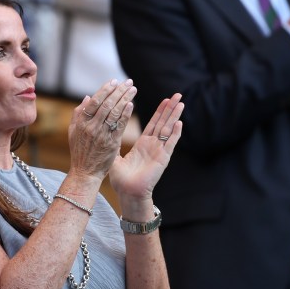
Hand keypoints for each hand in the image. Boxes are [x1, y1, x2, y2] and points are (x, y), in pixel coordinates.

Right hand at [68, 79, 137, 181]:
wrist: (85, 172)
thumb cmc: (79, 151)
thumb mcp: (72, 132)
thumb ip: (78, 113)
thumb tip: (87, 97)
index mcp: (81, 122)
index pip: (94, 101)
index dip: (105, 90)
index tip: (114, 81)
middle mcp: (91, 127)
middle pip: (107, 104)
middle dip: (119, 91)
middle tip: (128, 82)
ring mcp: (102, 135)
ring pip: (115, 112)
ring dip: (125, 99)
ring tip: (133, 89)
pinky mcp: (112, 143)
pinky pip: (120, 125)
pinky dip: (126, 114)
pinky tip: (131, 104)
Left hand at [110, 93, 183, 217]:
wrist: (127, 193)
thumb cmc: (121, 179)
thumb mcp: (115, 157)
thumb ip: (114, 144)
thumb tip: (108, 133)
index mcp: (143, 145)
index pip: (153, 124)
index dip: (159, 112)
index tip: (165, 100)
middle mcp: (153, 146)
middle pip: (163, 123)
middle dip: (170, 109)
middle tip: (178, 95)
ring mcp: (159, 152)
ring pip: (168, 130)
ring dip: (174, 116)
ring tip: (181, 103)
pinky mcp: (162, 159)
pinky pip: (169, 144)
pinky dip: (175, 133)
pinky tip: (180, 123)